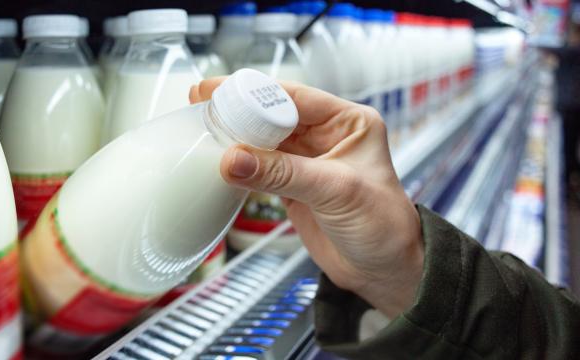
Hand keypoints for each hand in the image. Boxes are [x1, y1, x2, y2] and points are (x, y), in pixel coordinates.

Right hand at [190, 79, 423, 317]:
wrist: (383, 271)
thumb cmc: (384, 226)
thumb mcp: (336, 191)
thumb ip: (283, 173)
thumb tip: (233, 159)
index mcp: (348, 122)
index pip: (296, 98)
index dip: (256, 93)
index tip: (219, 91)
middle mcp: (327, 136)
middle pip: (274, 115)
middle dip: (239, 111)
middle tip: (202, 106)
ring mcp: (307, 161)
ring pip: (264, 141)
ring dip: (236, 138)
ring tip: (203, 130)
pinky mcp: (293, 185)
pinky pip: (260, 168)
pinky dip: (240, 166)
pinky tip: (219, 161)